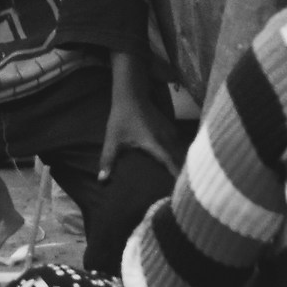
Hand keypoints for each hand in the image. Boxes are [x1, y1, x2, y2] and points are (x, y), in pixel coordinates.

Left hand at [99, 60, 180, 181]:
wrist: (132, 94)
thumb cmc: (122, 118)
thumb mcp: (113, 140)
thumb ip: (108, 160)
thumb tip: (102, 180)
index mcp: (157, 145)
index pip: (173, 165)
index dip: (179, 178)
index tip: (182, 192)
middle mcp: (169, 139)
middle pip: (181, 160)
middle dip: (184, 175)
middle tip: (185, 192)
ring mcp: (172, 133)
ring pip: (182, 152)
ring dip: (183, 164)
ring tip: (184, 181)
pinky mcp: (171, 129)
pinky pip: (179, 146)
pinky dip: (179, 155)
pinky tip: (176, 164)